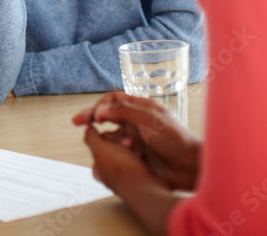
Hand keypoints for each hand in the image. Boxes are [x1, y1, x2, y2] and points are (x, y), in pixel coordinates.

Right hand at [73, 91, 199, 190]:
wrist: (192, 168)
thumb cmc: (176, 141)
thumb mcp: (149, 121)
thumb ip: (124, 113)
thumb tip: (100, 110)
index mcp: (142, 107)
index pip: (114, 99)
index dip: (102, 104)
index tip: (95, 115)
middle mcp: (137, 121)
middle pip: (108, 114)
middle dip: (91, 117)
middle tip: (75, 121)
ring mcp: (136, 137)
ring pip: (111, 133)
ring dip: (106, 137)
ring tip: (110, 145)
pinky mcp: (136, 153)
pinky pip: (117, 149)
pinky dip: (111, 150)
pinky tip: (113, 154)